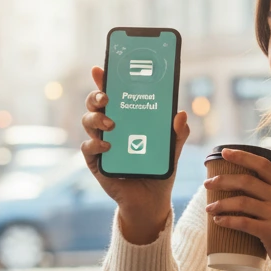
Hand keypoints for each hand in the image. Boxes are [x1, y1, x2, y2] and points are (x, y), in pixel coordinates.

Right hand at [81, 65, 190, 242]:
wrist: (151, 202)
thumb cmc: (159, 171)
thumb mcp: (173, 151)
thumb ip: (178, 133)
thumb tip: (181, 114)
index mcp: (127, 120)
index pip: (113, 95)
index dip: (104, 80)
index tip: (101, 69)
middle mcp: (110, 128)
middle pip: (95, 105)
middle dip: (96, 96)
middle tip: (107, 97)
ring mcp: (101, 144)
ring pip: (88, 122)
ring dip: (97, 118)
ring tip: (112, 124)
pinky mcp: (97, 163)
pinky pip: (88, 148)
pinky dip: (95, 144)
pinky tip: (108, 145)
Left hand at [204, 147, 270, 267]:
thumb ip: (270, 192)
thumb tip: (240, 182)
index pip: (262, 165)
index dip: (242, 156)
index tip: (224, 152)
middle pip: (246, 181)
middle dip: (222, 180)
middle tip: (207, 184)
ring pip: (242, 202)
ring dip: (221, 203)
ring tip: (208, 208)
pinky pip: (243, 223)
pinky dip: (227, 221)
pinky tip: (218, 220)